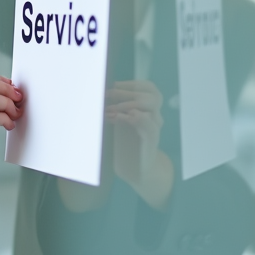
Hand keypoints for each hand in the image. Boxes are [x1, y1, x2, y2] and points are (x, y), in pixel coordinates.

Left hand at [105, 80, 173, 208]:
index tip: (113, 84)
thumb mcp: (119, 123)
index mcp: (148, 110)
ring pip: (151, 106)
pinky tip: (117, 118)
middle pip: (151, 95)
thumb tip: (101, 94)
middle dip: (126, 92)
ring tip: (110, 110)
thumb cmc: (126, 146)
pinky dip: (132, 118)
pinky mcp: (151, 142)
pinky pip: (148, 124)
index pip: (149, 88)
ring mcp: (154, 129)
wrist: (136, 170)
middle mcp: (154, 118)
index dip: (133, 84)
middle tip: (106, 95)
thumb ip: (116, 109)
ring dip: (128, 104)